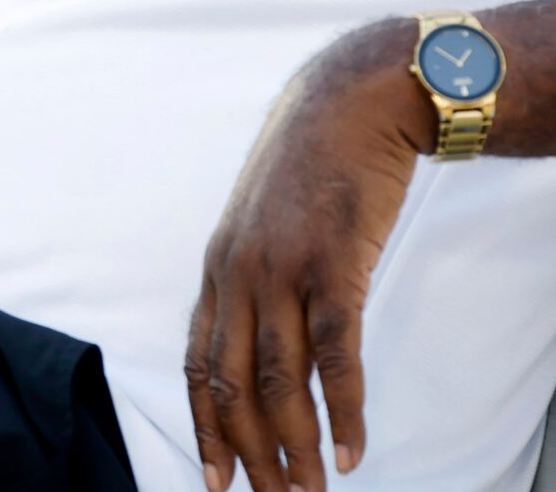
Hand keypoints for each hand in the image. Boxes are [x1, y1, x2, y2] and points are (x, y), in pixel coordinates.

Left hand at [186, 19, 432, 490]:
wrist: (356, 101)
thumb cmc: (317, 164)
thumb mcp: (265, 219)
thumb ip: (257, 274)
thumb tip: (261, 331)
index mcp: (220, 267)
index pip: (199, 365)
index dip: (205, 428)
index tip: (213, 481)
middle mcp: (241, 272)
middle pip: (234, 386)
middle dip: (251, 455)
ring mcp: (285, 268)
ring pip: (279, 381)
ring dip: (295, 448)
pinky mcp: (335, 264)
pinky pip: (334, 353)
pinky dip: (340, 410)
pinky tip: (351, 450)